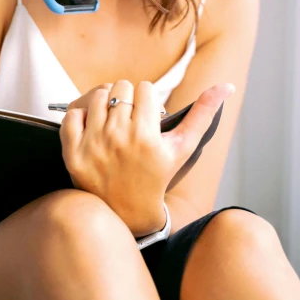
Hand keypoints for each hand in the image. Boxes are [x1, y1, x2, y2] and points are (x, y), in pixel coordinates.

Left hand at [59, 79, 234, 235]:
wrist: (128, 213)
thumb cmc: (158, 176)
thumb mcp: (183, 148)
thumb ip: (204, 114)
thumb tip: (226, 85)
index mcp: (147, 137)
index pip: (145, 88)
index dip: (147, 99)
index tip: (148, 114)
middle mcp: (120, 139)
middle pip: (121, 87)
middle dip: (127, 98)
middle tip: (130, 117)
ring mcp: (94, 145)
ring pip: (97, 95)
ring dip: (105, 103)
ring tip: (113, 121)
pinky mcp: (73, 153)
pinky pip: (73, 114)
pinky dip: (81, 116)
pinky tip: (93, 129)